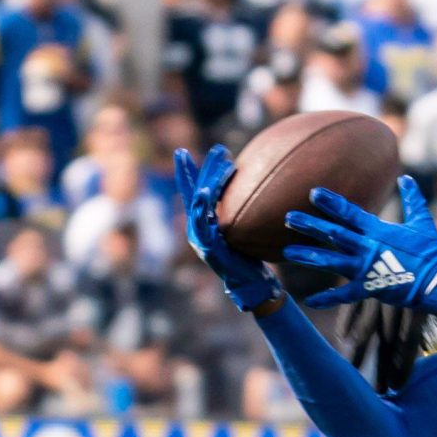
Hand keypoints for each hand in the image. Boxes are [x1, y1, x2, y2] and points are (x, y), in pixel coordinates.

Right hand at [173, 146, 280, 312]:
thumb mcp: (242, 232)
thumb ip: (235, 214)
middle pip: (191, 194)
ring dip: (200, 181)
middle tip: (192, 149)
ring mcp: (201, 240)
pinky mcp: (209, 249)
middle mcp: (197, 230)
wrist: (254, 287)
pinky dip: (201, 207)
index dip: (187, 172)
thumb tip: (249, 188)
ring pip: (196, 206)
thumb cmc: (251, 260)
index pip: (193, 193)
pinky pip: (202, 224)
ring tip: (207, 162)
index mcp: (203, 225)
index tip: (182, 151)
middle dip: (190, 170)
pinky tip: (203, 191)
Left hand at [281, 177, 436, 310]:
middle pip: (334, 234)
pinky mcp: (371, 288)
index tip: (313, 193)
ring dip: (309, 256)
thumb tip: (407, 178)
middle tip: (288, 217)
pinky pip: (344, 294)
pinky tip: (309, 300)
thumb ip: (412, 199)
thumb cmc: (432, 252)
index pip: (350, 213)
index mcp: (379, 230)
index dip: (331, 203)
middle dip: (310, 225)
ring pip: (332, 261)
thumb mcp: (423, 222)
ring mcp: (367, 268)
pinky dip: (327, 298)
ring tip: (288, 252)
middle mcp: (368, 247)